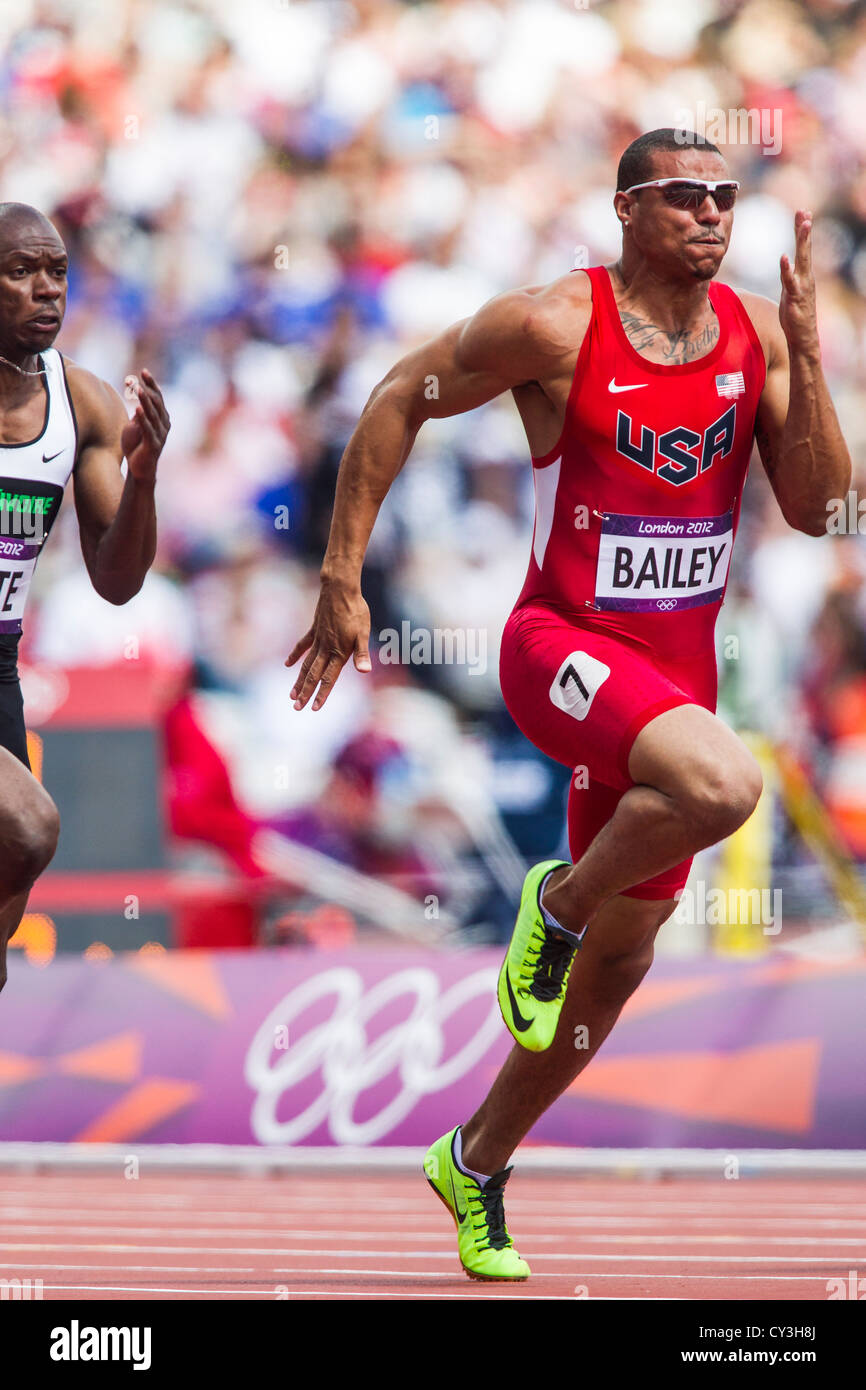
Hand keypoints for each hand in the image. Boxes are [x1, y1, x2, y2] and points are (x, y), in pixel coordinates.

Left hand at [121, 368, 170, 481]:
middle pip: (157, 402)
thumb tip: (135, 396)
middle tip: (137, 377)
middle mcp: (164, 424)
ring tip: (138, 389)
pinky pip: (148, 428)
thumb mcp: (136, 425)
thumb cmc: (137, 446)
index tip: (143, 371)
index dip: (151, 384)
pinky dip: (143, 418)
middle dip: (147, 389)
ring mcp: (160, 434)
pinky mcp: (153, 444)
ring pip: (153, 413)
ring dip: (145, 400)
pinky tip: (137, 408)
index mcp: (162, 418)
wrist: (140, 469)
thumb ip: (138, 412)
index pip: (158, 397)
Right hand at [286, 580, 371, 710]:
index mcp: (339, 652)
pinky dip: (295, 655)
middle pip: (313, 675)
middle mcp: (325, 648)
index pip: (329, 678)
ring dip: (299, 680)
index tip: (314, 708)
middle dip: (306, 692)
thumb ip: (362, 653)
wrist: (340, 589)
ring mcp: (318, 639)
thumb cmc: (356, 611)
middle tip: (297, 708)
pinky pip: (302, 645)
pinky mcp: (314, 630)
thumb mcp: (363, 633)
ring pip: (305, 664)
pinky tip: (287, 664)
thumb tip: (365, 671)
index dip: (322, 694)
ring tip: (292, 695)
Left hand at [779, 211, 818, 353]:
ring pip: (803, 260)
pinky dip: (787, 269)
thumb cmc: (796, 315)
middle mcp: (806, 277)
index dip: (802, 231)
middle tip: (805, 211)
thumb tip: (786, 263)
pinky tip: (784, 257)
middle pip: (805, 249)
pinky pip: (790, 281)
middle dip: (804, 229)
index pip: (803, 248)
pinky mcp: (795, 298)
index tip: (803, 212)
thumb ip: (789, 275)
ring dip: (803, 241)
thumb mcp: (790, 290)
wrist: (803, 336)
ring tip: (804, 224)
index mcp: (804, 275)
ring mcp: (802, 286)